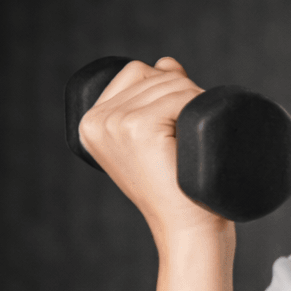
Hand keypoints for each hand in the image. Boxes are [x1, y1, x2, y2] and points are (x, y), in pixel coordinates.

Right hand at [77, 57, 225, 242]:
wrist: (187, 228)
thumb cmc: (178, 188)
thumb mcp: (157, 137)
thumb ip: (156, 97)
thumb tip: (166, 62)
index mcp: (91, 122)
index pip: (136, 72)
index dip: (167, 86)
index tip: (179, 122)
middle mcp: (96, 121)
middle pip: (154, 73)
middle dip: (184, 94)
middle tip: (190, 138)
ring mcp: (114, 123)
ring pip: (171, 82)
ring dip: (196, 102)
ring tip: (194, 142)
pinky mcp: (137, 127)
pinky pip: (182, 95)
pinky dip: (199, 107)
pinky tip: (195, 138)